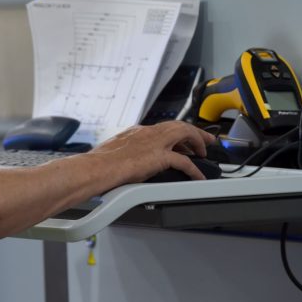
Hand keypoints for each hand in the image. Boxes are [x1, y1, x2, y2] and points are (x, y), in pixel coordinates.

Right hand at [90, 121, 215, 186]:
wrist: (96, 168)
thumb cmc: (99, 164)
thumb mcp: (114, 152)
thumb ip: (126, 153)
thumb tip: (127, 162)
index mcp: (136, 132)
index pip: (162, 128)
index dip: (176, 134)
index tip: (182, 140)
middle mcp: (147, 133)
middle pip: (178, 125)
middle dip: (194, 132)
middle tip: (205, 140)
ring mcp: (154, 143)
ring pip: (185, 134)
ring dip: (198, 142)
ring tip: (205, 152)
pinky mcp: (159, 156)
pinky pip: (185, 161)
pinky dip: (194, 169)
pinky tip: (199, 176)